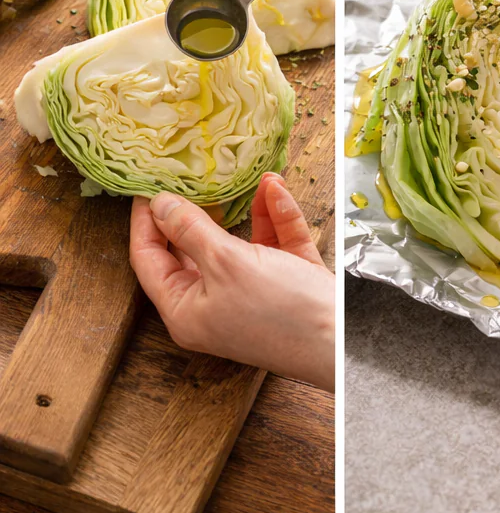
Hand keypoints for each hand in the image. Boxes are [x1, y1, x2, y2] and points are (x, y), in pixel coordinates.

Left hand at [129, 174, 334, 391]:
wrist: (341, 337)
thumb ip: (191, 230)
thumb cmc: (278, 311)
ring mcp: (251, 289)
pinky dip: (275, 215)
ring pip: (240, 239)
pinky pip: (273, 240)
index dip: (146, 222)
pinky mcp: (285, 278)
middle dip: (198, 209)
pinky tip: (276, 188)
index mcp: (186, 309)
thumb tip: (160, 205)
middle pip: (194, 247)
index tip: (146, 187)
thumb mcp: (226, 263)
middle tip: (191, 174)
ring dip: (247, 206)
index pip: (150, 260)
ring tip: (247, 176)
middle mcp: (214, 300)